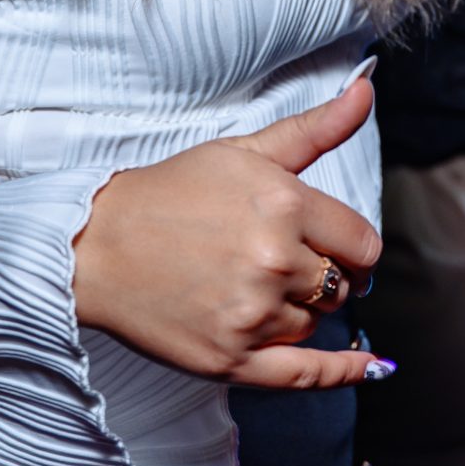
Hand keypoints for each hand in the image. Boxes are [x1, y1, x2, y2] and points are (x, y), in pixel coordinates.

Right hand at [73, 79, 387, 389]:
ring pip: (316, 323)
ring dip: (301, 311)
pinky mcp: (231, 357)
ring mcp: (253, 314)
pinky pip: (307, 375)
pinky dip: (343, 371)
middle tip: (282, 265)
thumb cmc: (167, 194)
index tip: (337, 249)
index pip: (361, 243)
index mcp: (284, 205)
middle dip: (324, 276)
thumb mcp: (241, 151)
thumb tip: (366, 90)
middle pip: (341, 285)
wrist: (95, 245)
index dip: (353, 247)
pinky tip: (369, 365)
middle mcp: (274, 261)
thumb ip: (314, 128)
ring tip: (251, 286)